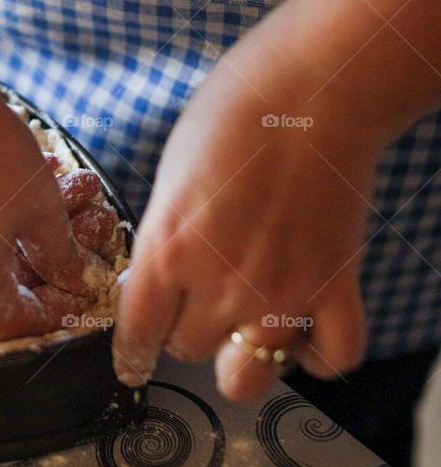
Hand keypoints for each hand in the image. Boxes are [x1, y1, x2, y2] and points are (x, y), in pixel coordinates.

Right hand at [0, 57, 102, 339]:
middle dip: (39, 262)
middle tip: (75, 229)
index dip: (59, 304)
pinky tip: (6, 188)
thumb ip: (60, 255)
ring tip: (53, 192)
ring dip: (10, 238)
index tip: (82, 281)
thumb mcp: (39, 206)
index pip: (21, 323)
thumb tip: (75, 279)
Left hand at [112, 23, 381, 400]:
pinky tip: (303, 332)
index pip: (137, 334)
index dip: (133, 351)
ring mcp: (281, 293)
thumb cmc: (233, 115)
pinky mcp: (335, 287)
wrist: (311, 90)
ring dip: (243, 356)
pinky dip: (316, 357)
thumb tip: (162, 281)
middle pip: (188, 350)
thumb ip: (165, 238)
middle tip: (201, 297)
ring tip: (247, 323)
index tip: (134, 361)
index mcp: (167, 250)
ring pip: (247, 376)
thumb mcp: (171, 176)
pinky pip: (330, 359)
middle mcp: (219, 284)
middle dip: (188, 330)